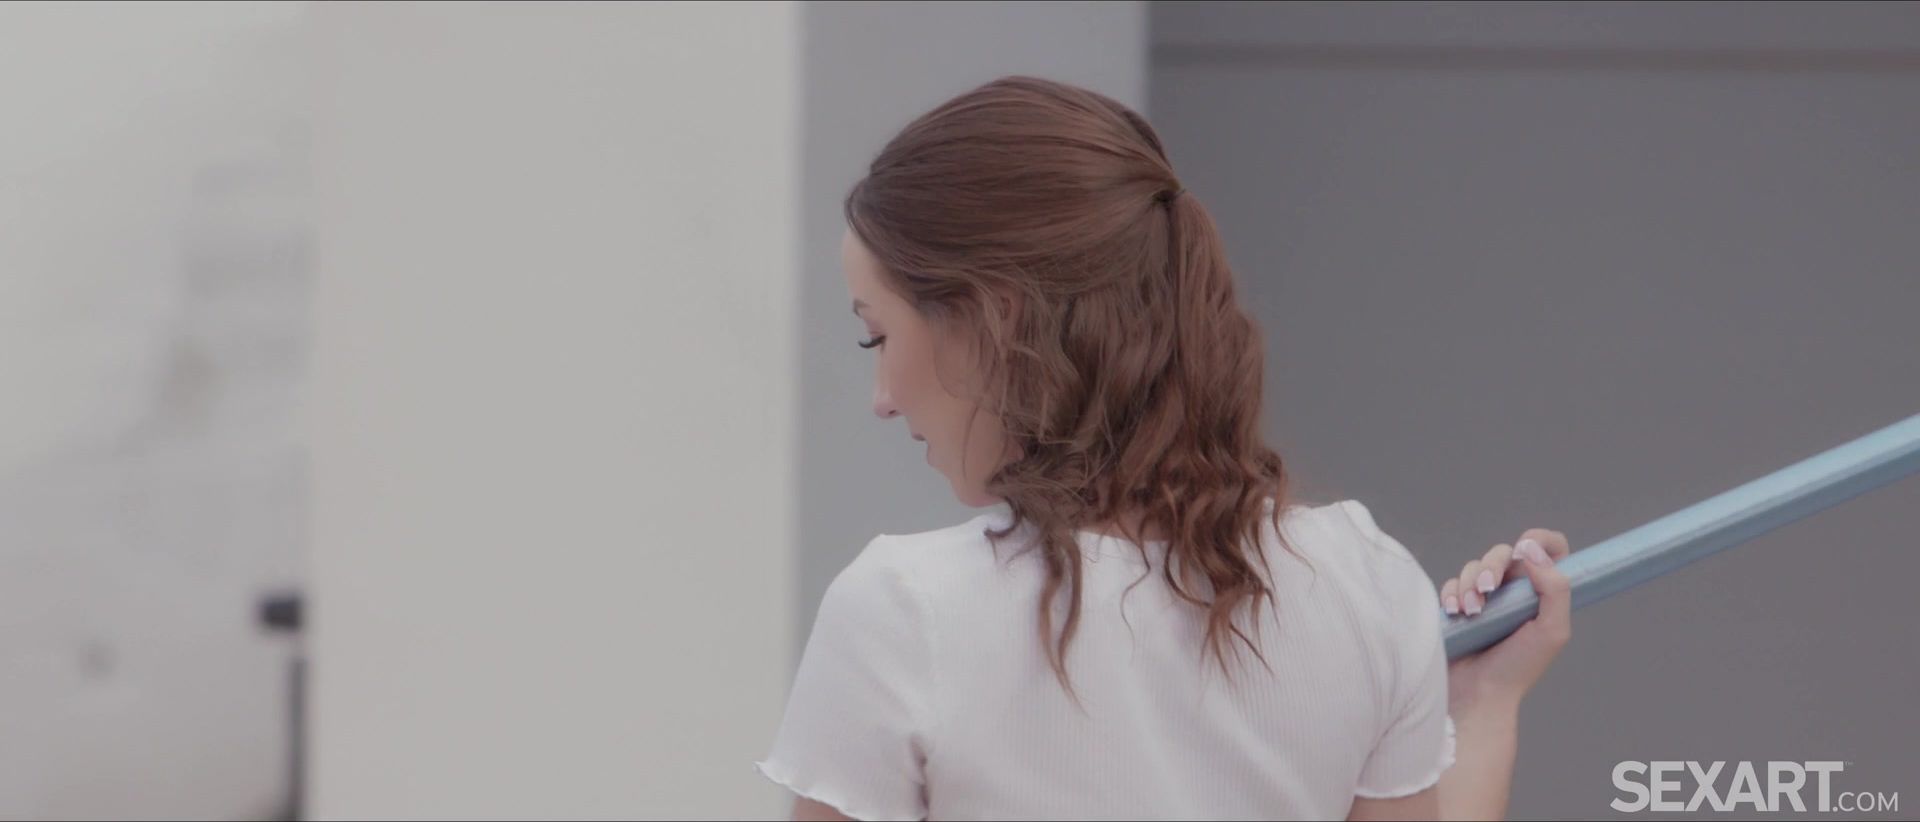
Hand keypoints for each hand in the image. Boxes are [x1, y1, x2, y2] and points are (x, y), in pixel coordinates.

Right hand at [1441, 529, 1572, 718]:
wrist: (1477, 696)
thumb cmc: (1518, 669)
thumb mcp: (1552, 631)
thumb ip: (1554, 588)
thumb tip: (1531, 550)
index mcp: (1543, 595)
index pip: (1551, 550)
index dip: (1540, 540)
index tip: (1525, 548)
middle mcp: (1516, 593)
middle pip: (1505, 553)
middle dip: (1492, 566)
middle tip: (1487, 589)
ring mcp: (1486, 599)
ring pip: (1474, 566)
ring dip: (1469, 584)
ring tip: (1470, 611)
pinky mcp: (1459, 606)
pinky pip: (1452, 583)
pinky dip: (1451, 593)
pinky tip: (1455, 612)